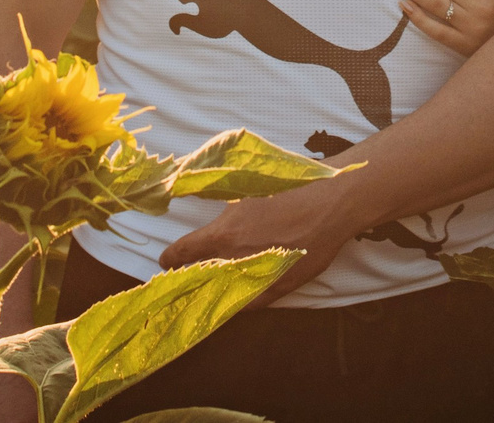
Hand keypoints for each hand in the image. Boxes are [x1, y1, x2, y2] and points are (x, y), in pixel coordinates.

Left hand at [158, 178, 358, 301]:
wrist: (329, 203)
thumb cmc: (289, 189)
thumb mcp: (247, 191)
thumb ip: (225, 207)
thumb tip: (205, 205)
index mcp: (223, 233)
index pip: (184, 251)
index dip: (170, 257)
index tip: (164, 261)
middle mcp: (236, 259)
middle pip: (201, 277)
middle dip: (188, 278)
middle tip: (179, 279)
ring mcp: (257, 277)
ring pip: (224, 293)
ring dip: (211, 292)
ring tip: (201, 292)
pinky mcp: (279, 287)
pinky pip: (250, 303)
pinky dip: (237, 303)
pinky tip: (231, 302)